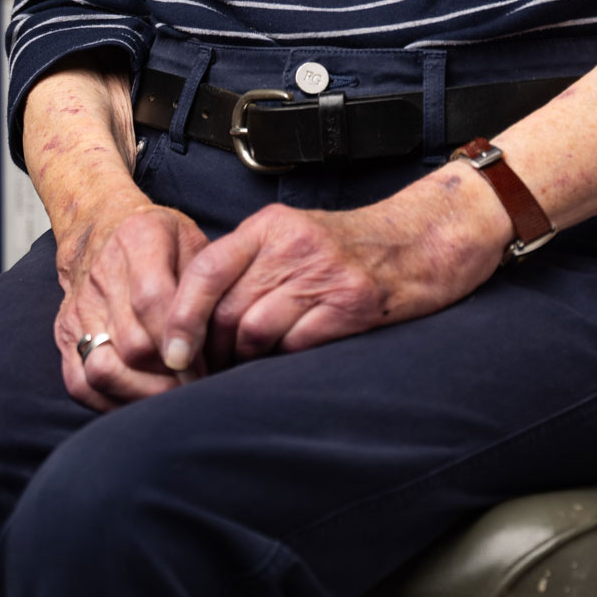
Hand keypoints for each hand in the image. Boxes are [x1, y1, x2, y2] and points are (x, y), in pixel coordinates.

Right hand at [55, 200, 210, 411]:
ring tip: (172, 398)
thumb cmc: (162, 241)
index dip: (181, 339)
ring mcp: (78, 308)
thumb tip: (226, 335)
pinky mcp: (64, 335)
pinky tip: (141, 402)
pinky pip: (80, 384)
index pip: (153, 299)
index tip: (206, 364)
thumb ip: (206, 281)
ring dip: (143, 394)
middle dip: (172, 376)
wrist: (101, 228)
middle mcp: (101, 274)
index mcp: (138, 239)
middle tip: (200, 387)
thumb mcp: (193, 240)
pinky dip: (112, 403)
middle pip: (133, 345)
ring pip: (103, 371)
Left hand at [159, 162, 514, 373]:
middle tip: (211, 371)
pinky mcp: (353, 304)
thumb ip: (248, 265)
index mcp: (270, 225)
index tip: (172, 352)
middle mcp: (293, 245)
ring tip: (250, 368)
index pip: (206, 269)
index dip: (180, 316)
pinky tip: (289, 361)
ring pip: (256, 331)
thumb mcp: (293, 236)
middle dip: (212, 349)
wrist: (425, 239)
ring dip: (245, 360)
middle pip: (227, 309)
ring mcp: (324, 274)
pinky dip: (284, 361)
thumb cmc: (351, 247)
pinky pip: (297, 345)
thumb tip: (193, 318)